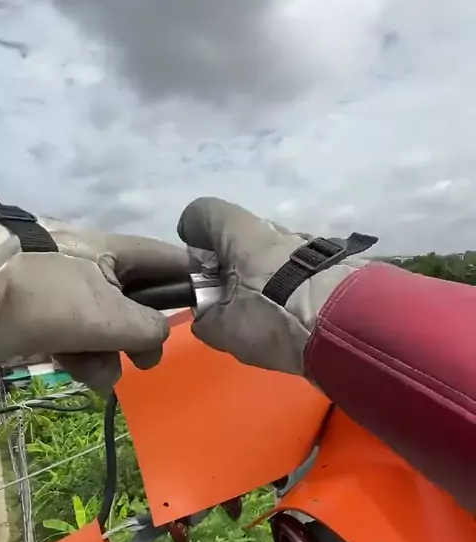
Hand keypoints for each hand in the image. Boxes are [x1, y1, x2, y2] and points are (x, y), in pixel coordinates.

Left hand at [0, 218, 190, 391]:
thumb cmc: (47, 298)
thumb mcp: (107, 314)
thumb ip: (149, 327)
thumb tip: (160, 336)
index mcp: (114, 251)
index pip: (168, 258)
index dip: (192, 278)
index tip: (211, 306)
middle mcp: (95, 269)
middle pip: (138, 303)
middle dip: (142, 337)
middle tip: (143, 361)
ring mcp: (69, 295)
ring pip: (107, 328)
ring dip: (109, 355)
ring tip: (98, 373)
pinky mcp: (46, 319)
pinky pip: (79, 340)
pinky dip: (82, 357)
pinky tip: (77, 371)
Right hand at [178, 197, 368, 375]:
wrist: (348, 324)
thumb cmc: (275, 317)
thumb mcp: (227, 329)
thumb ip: (208, 318)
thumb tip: (206, 315)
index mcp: (242, 234)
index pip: (205, 212)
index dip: (193, 231)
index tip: (196, 264)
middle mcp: (277, 229)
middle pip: (243, 236)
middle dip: (233, 263)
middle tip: (233, 301)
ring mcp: (311, 244)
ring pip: (276, 253)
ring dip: (267, 276)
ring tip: (272, 314)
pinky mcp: (338, 263)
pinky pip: (304, 270)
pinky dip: (295, 287)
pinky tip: (300, 316)